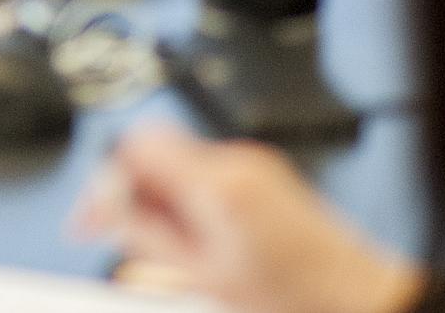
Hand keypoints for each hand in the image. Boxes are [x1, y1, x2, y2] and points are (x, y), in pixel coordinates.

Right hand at [70, 124, 421, 312]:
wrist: (354, 296)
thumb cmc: (291, 295)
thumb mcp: (201, 272)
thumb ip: (144, 233)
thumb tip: (103, 210)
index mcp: (216, 181)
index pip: (135, 147)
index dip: (104, 180)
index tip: (89, 215)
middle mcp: (235, 160)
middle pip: (153, 149)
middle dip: (128, 187)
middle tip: (114, 230)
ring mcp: (253, 162)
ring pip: (178, 162)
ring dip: (158, 195)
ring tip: (162, 247)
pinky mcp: (264, 173)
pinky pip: (206, 172)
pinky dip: (188, 199)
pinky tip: (194, 238)